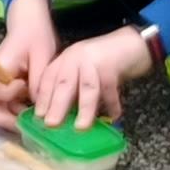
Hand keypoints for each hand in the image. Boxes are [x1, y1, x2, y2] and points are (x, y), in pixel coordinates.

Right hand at [0, 0, 57, 135]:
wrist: (31, 23)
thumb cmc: (36, 35)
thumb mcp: (42, 56)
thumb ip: (39, 81)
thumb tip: (39, 107)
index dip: (6, 94)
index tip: (23, 86)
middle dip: (1, 119)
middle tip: (21, 126)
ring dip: (9, 118)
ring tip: (30, 122)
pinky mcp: (4, 87)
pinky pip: (3, 106)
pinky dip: (14, 114)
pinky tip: (31, 113)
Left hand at [33, 23, 156, 131]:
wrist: (131, 42)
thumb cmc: (106, 61)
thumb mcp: (83, 70)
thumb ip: (72, 87)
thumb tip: (61, 115)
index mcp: (66, 59)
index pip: (49, 78)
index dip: (43, 97)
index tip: (38, 116)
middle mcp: (76, 57)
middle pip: (64, 83)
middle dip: (57, 105)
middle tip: (51, 124)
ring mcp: (95, 60)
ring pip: (87, 88)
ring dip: (84, 109)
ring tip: (81, 127)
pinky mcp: (113, 65)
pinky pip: (110, 89)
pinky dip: (112, 104)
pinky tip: (113, 116)